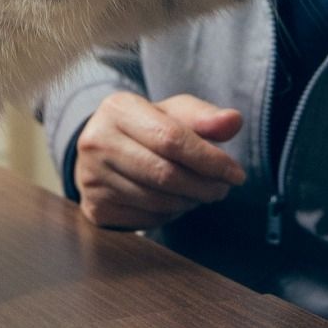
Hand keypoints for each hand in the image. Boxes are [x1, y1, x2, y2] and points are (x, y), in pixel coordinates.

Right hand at [73, 92, 247, 229]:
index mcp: (118, 109)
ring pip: (157, 200)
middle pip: (164, 174)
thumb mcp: (173, 113)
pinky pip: (145, 218)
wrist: (103, 150)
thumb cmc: (146, 129)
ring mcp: (91, 177)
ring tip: (201, 193)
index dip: (209, 160)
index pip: (171, 139)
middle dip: (204, 186)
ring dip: (190, 201)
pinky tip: (176, 201)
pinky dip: (170, 214)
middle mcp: (97, 141)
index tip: (236, 173)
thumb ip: (205, 117)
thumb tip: (234, 121)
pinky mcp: (94, 207)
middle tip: (223, 188)